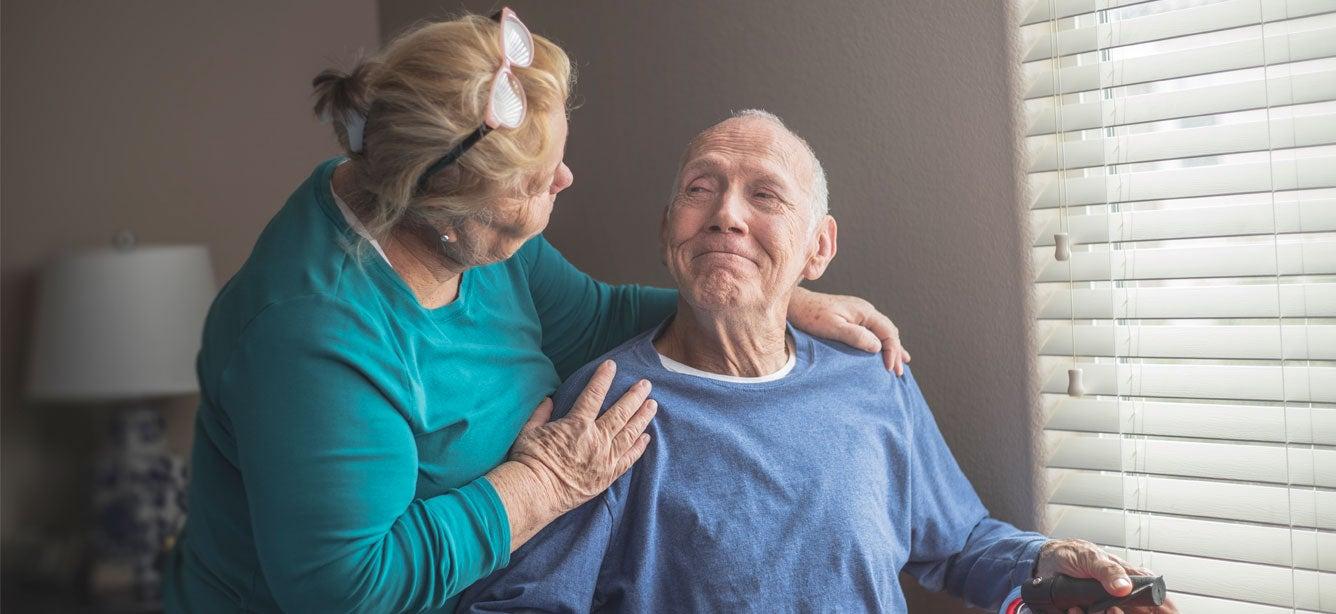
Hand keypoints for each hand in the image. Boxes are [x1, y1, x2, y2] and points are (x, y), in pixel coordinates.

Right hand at [505, 360, 655, 515]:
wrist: (536, 493)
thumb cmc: (529, 461)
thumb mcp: (529, 431)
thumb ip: (541, 413)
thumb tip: (548, 400)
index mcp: (577, 425)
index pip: (594, 395)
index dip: (603, 378)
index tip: (612, 365)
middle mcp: (596, 439)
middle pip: (621, 412)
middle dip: (634, 396)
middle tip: (646, 384)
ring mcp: (605, 458)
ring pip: (630, 433)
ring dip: (642, 417)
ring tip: (652, 405)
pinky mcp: (608, 475)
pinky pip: (629, 458)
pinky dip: (638, 447)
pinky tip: (646, 437)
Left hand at [786, 287, 911, 374]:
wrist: (796, 305)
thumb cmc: (811, 316)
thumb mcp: (833, 327)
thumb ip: (855, 336)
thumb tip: (877, 347)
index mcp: (864, 312)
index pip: (888, 333)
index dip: (893, 351)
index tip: (890, 369)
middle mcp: (865, 311)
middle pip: (889, 332)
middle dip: (896, 352)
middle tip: (898, 373)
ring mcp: (859, 314)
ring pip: (883, 332)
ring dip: (891, 348)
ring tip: (900, 365)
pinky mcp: (852, 319)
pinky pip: (873, 332)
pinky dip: (881, 343)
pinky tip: (883, 351)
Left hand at [1034, 539, 1178, 613]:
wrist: (1043, 561)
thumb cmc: (1071, 555)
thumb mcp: (1090, 557)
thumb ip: (1108, 570)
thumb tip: (1124, 587)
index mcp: (1126, 578)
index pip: (1153, 594)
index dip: (1162, 607)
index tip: (1167, 612)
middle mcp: (1118, 595)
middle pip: (1138, 612)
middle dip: (1129, 613)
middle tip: (1112, 609)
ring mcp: (1102, 605)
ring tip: (1093, 608)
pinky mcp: (1086, 611)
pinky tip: (1073, 609)